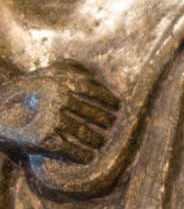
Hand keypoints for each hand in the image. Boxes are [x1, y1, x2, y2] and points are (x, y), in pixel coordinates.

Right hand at [0, 60, 118, 162]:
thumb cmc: (20, 91)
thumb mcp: (44, 76)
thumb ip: (66, 72)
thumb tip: (91, 76)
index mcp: (63, 83)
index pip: (94, 92)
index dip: (108, 100)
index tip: (117, 106)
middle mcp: (61, 100)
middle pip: (93, 114)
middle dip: (104, 121)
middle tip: (111, 126)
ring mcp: (53, 119)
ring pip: (84, 132)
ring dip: (95, 140)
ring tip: (101, 143)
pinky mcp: (43, 138)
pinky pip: (69, 148)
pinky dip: (81, 154)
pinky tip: (87, 157)